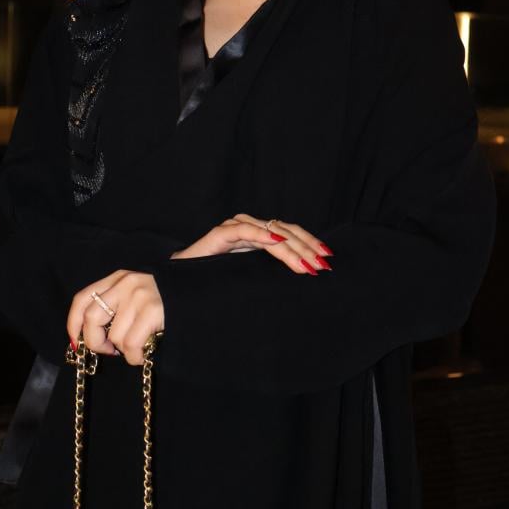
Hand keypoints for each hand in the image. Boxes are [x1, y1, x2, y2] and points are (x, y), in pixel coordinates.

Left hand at [67, 270, 164, 364]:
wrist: (200, 294)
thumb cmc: (165, 301)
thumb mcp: (136, 294)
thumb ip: (115, 306)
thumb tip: (85, 335)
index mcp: (119, 278)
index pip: (82, 298)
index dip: (73, 323)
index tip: (76, 342)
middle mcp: (126, 283)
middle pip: (91, 317)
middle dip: (95, 342)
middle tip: (109, 350)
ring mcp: (139, 296)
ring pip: (114, 336)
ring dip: (124, 351)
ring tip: (138, 347)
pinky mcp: (153, 311)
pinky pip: (131, 345)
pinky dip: (135, 357)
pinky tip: (146, 351)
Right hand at [172, 213, 333, 274]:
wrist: (181, 282)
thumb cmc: (216, 279)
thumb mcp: (251, 276)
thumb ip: (271, 272)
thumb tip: (304, 280)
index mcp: (259, 235)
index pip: (291, 234)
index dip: (310, 243)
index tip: (327, 259)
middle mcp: (250, 227)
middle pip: (286, 232)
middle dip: (306, 248)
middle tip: (323, 264)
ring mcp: (235, 227)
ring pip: (270, 232)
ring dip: (291, 248)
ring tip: (306, 263)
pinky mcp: (220, 234)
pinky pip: (243, 231)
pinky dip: (260, 236)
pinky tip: (276, 243)